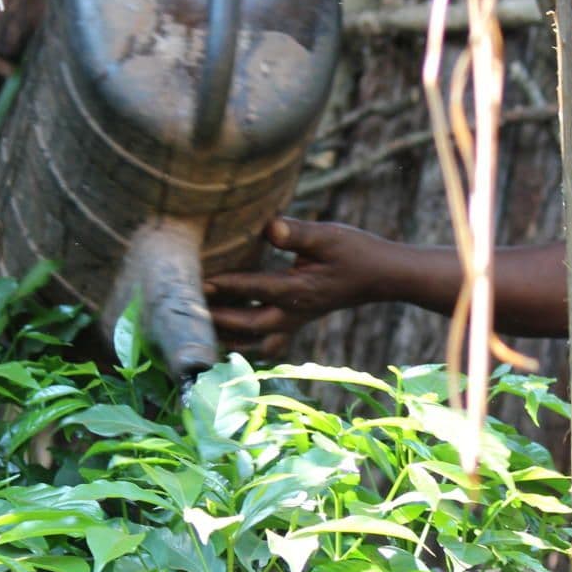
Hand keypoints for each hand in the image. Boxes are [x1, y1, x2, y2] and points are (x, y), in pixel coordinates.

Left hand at [206, 218, 395, 357]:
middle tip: (188, 311)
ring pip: (258, 341)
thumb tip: (268, 226)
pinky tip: (228, 339)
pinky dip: (247, 344)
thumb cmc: (356, 252)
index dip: (228, 285)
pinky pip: (268, 342)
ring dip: (231, 339)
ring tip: (202, 334)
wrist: (382, 276)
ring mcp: (297, 320)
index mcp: (300, 290)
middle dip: (219, 319)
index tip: (200, 281)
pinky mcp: (299, 320)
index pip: (257, 288)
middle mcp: (295, 311)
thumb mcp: (329, 236)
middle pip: (250, 324)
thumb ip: (297, 233)